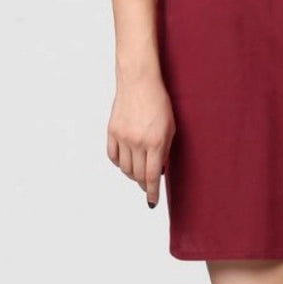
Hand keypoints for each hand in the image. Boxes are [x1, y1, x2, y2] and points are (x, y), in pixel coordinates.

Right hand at [106, 69, 175, 206]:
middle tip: (147, 185)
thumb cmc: (159, 101)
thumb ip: (165, 149)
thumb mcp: (170, 126)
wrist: (139, 81)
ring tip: (138, 172)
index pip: (152, 176)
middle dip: (143, 184)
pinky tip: (125, 162)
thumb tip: (159, 169)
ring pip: (124, 168)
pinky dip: (119, 163)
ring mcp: (122, 137)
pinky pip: (113, 156)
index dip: (152, 192)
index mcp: (155, 141)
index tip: (152, 202)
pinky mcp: (111, 131)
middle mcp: (137, 142)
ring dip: (131, 174)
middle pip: (137, 175)